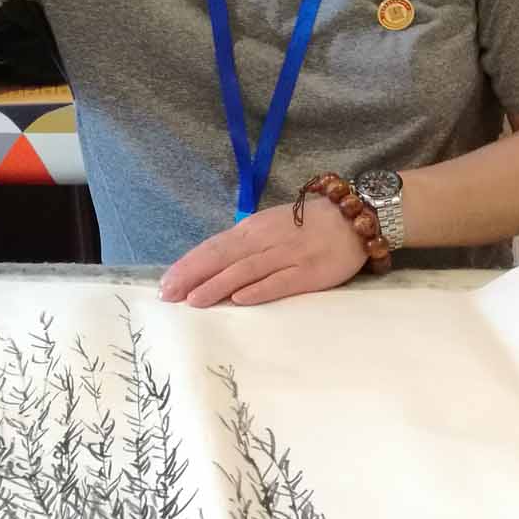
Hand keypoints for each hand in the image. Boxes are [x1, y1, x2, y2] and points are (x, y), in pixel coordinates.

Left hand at [158, 195, 367, 307]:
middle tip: (167, 295)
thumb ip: (243, 245)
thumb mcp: (269, 227)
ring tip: (193, 300)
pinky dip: (259, 289)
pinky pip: (280, 281)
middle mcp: (265, 240)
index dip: (188, 265)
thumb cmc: (306, 226)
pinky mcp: (308, 272)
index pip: (213, 247)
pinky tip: (239, 299)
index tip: (165, 283)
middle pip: (222, 258)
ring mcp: (286, 256)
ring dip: (217, 285)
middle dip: (192, 276)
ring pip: (245, 270)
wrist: (353, 218)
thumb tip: (209, 267)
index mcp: (252, 229)